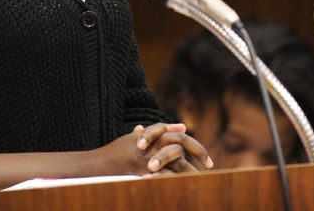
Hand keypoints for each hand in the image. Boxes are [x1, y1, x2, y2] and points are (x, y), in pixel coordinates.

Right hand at [95, 124, 212, 176]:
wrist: (104, 162)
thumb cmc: (123, 148)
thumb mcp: (142, 136)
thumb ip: (163, 130)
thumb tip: (183, 126)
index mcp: (157, 138)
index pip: (183, 139)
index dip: (199, 150)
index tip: (209, 162)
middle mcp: (155, 147)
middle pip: (182, 149)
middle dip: (199, 157)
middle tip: (210, 168)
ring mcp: (150, 160)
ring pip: (176, 163)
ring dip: (189, 172)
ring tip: (201, 181)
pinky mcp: (145, 173)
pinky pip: (165, 177)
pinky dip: (175, 181)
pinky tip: (183, 187)